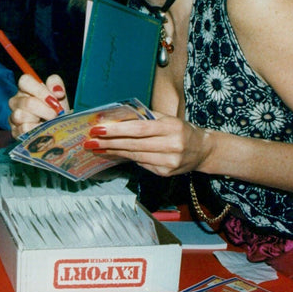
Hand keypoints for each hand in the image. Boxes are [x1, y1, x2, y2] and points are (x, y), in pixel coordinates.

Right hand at [8, 74, 69, 138]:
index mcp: (26, 88)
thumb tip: (58, 92)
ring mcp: (13, 116)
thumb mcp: (59, 94)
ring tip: (47, 122)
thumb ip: (57, 85)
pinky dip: (36, 131)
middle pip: (27, 103)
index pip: (25, 81)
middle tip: (55, 114)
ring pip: (21, 116)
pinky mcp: (14, 131)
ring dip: (39, 121)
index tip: (54, 99)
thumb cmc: (56, 109)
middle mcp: (16, 101)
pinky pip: (23, 131)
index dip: (40, 90)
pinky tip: (42, 131)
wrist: (57, 129)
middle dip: (45, 110)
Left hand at [82, 114, 211, 176]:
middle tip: (90, 141)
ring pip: (135, 156)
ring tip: (97, 148)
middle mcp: (171, 145)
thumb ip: (144, 117)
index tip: (98, 129)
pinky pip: (141, 164)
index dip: (117, 130)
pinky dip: (126, 158)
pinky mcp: (165, 173)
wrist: (202, 150)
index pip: (139, 129)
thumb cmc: (180, 130)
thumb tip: (115, 118)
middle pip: (134, 144)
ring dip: (113, 152)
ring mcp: (169, 162)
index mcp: (171, 127)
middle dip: (109, 143)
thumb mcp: (166, 118)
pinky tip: (113, 154)